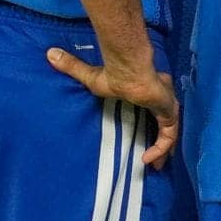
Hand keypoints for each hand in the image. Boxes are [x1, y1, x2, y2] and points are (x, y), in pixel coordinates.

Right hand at [47, 45, 179, 167]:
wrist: (127, 72)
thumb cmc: (112, 76)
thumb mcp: (90, 78)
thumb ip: (73, 68)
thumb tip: (50, 54)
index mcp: (148, 89)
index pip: (155, 108)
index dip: (152, 122)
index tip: (146, 136)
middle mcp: (161, 97)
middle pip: (167, 122)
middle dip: (162, 141)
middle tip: (154, 158)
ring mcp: (167, 104)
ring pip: (170, 131)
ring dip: (162, 149)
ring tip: (153, 166)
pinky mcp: (168, 112)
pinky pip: (168, 135)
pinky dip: (160, 149)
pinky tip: (146, 159)